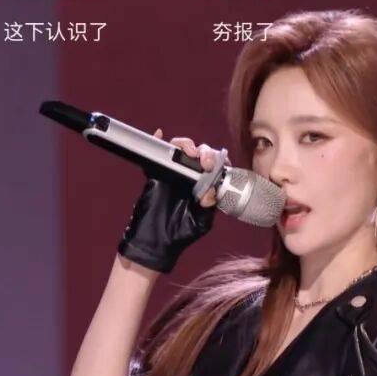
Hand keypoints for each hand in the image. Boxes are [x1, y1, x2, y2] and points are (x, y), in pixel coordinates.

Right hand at [116, 128, 222, 273]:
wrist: (156, 241)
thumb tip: (211, 191)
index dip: (220, 161)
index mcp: (205, 186)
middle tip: (205, 163)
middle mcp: (191, 177)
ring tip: (190, 152)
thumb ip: (208, 207)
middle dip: (206, 153)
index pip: (216, 167)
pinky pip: (157, 155)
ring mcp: (174, 174)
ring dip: (187, 145)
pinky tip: (160, 134)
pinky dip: (158, 141)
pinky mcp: (157, 174)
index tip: (220, 164)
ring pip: (181, 150)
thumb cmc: (181, 233)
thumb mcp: (201, 222)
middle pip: (201, 154)